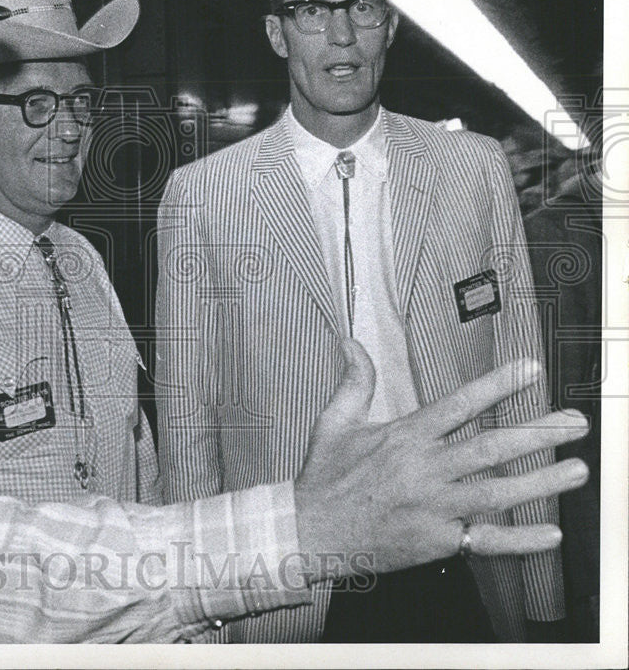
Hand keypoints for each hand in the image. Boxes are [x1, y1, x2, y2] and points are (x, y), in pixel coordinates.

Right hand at [293, 340, 588, 581]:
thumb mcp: (334, 422)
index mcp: (403, 437)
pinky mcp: (435, 541)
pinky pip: (485, 541)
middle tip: (575, 423)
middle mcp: (423, 469)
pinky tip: (550, 535)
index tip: (530, 370)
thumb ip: (354, 382)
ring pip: (497, 492)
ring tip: (577, 470)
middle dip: (538, 433)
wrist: (309, 531)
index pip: (459, 404)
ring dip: (541, 481)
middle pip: (490, 447)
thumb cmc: (324, 478)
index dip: (497, 385)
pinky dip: (520, 541)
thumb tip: (351, 344)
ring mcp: (432, 507)